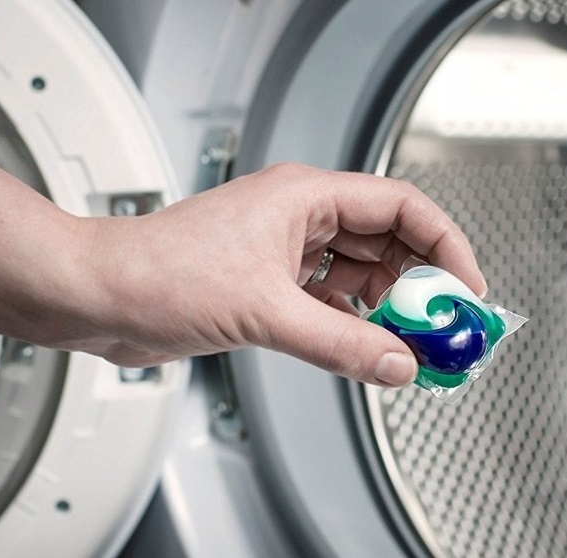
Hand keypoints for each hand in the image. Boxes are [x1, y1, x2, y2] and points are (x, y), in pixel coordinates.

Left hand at [77, 163, 485, 386]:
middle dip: (419, 287)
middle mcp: (300, 217)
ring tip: (407, 348)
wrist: (100, 296)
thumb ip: (341, 342)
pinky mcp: (267, 284)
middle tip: (442, 332)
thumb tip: (398, 363)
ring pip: (359, 274)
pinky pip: (329, 300)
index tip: (466, 290)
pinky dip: (350, 323)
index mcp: (306, 196)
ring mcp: (283, 251)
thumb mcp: (265, 312)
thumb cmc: (159, 272)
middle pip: (388, 243)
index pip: (402, 207)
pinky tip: (362, 349)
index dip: (445, 246)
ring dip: (385, 310)